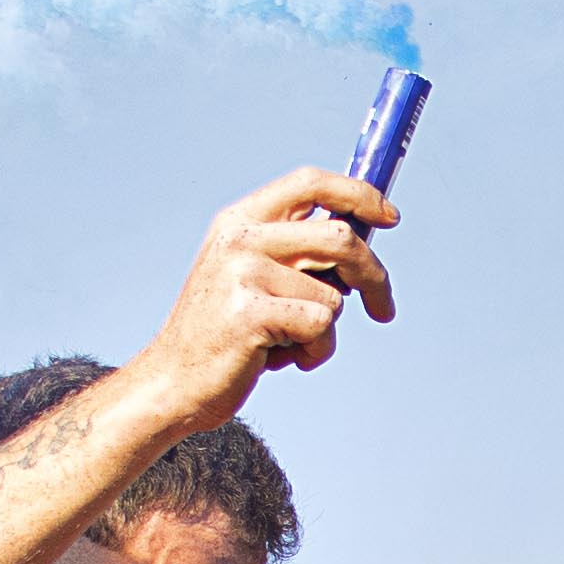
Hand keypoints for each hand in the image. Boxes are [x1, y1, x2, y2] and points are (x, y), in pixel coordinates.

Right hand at [142, 167, 397, 413]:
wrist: (174, 381)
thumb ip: (298, 251)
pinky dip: (316, 352)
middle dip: (374, 276)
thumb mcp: (254, 276)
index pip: (310, 182)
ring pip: (333, 295)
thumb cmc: (225, 333)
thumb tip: (364, 235)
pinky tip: (282, 359)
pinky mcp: (250, 312)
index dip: (358, 193)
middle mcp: (240, 238)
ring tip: (289, 344)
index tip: (389, 217)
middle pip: (339, 237)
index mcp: (240, 220)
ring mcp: (242, 272)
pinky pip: (322, 325)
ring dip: (326, 332)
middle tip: (383, 308)